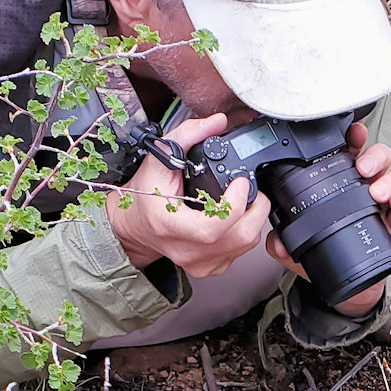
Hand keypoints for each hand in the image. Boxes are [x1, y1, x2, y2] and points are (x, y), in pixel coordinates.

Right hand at [106, 113, 271, 276]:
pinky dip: (245, 232)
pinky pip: (242, 253)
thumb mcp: (160, 157)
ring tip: (242, 200)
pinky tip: (234, 218)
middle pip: (240, 237)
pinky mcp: (210, 267)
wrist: (134, 225)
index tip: (240, 183)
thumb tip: (217, 122)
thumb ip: (188, 134)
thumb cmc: (144, 193)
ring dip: (253, 218)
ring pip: (246, 245)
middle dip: (256, 208)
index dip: (235, 204)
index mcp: (171, 225)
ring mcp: (200, 263)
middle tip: (248, 189)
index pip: (213, 227)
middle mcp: (187, 249)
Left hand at [266, 120, 390, 316]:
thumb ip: (282, 241)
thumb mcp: (299, 245)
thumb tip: (276, 243)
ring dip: (388, 179)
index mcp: (342, 182)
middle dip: (372, 156)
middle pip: (377, 157)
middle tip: (362, 168)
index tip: (352, 133)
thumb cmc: (328, 251)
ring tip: (377, 192)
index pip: (349, 152)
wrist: (350, 282)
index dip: (353, 137)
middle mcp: (366, 186)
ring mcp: (384, 203)